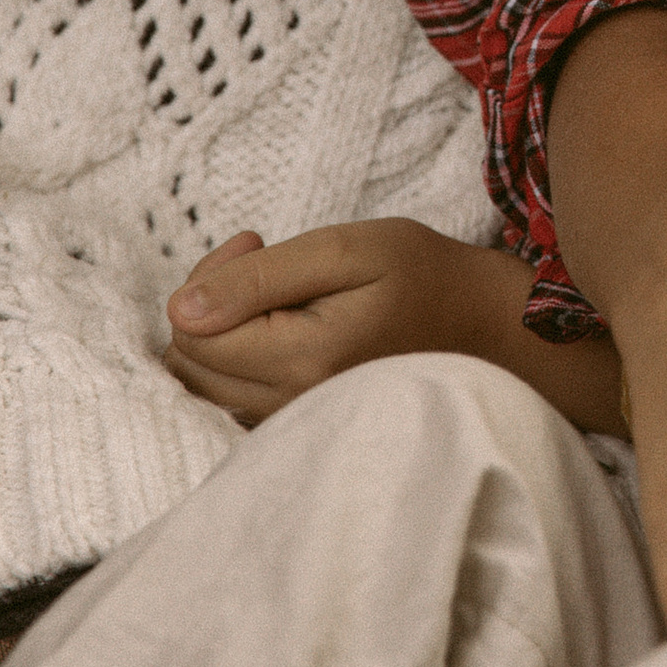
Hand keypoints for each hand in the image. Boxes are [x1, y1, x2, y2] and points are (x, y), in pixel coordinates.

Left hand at [164, 220, 532, 422]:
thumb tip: (180, 309)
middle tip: (260, 255)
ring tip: (280, 287)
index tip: (254, 241)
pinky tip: (285, 322)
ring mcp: (295, 423)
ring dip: (224, 328)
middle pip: (191, 364)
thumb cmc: (423, 275)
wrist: (486, 328)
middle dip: (209, 303)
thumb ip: (259, 277)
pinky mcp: (301, 425)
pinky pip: (234, 396)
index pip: (193, 334)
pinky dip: (242, 354)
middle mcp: (291, 405)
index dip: (207, 277)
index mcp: (302, 360)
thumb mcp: (346, 250)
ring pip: (207, 383)